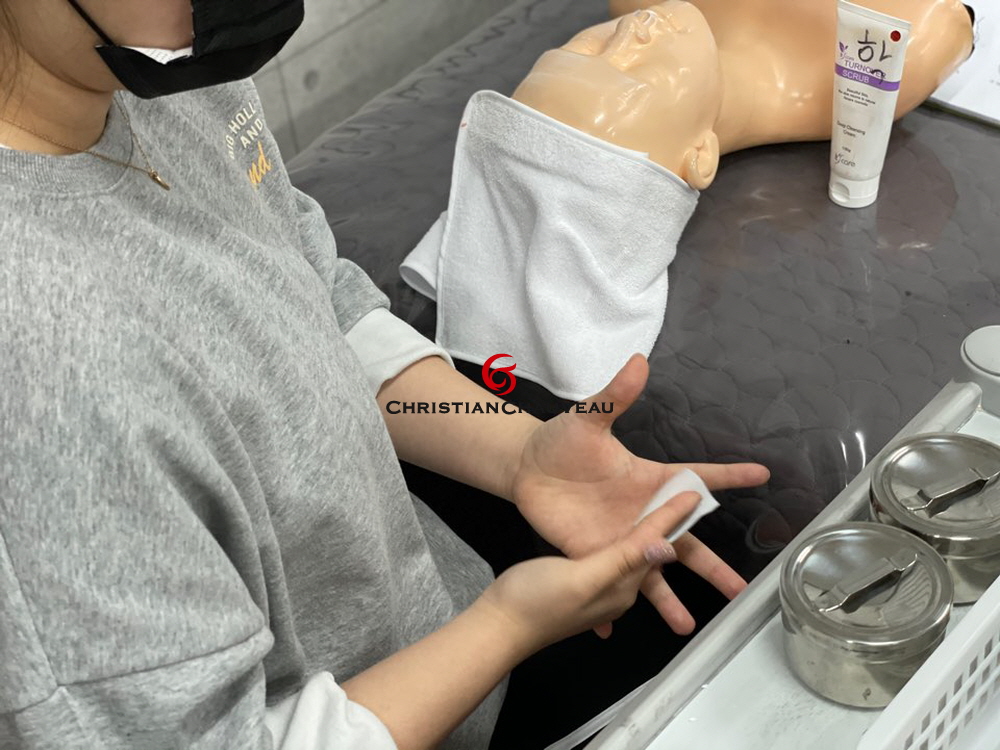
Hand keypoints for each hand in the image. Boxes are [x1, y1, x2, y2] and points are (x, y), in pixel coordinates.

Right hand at [477, 492, 698, 652]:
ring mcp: (598, 585)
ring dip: (647, 536)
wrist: (499, 624)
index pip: (653, 543)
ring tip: (667, 518)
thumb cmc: (538, 601)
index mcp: (622, 583)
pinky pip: (607, 557)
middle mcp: (617, 585)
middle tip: (698, 507)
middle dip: (672, 530)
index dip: (672, 516)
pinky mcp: (578, 581)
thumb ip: (624, 560)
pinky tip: (618, 532)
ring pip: (631, 552)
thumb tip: (667, 549)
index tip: (694, 494)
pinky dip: (620, 543)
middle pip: (650, 550)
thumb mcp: (583, 578)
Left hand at [509, 354, 769, 634]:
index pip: (697, 479)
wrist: (527, 469)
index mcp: (651, 481)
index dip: (728, 476)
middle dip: (714, 567)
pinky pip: (607, 583)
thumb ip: (615, 397)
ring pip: (652, 574)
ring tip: (686, 627)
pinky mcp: (593, 555)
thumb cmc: (563, 441)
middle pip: (687, 544)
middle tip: (743, 591)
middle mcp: (644, 515)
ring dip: (667, 601)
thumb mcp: (588, 418)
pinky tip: (610, 627)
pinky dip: (608, 607)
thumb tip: (637, 360)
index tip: (763, 474)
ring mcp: (621, 539)